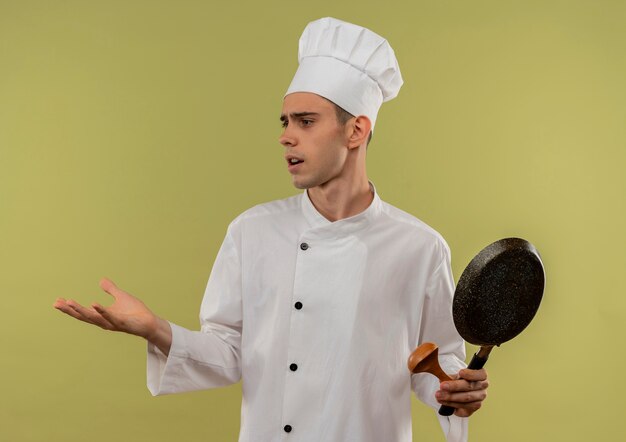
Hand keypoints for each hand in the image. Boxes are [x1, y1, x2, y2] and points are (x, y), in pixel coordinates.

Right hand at [53, 278, 171, 353]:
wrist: (149, 322)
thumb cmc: (135, 312)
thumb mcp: (121, 296)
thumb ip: (111, 289)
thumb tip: (101, 280)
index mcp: (102, 316)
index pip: (82, 312)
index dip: (70, 308)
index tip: (57, 301)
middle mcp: (104, 321)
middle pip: (83, 316)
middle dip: (69, 310)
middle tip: (56, 303)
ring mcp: (112, 323)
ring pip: (93, 317)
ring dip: (81, 310)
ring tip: (69, 302)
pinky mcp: (122, 322)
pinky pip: (110, 316)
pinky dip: (102, 311)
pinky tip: (94, 303)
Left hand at [435, 368, 488, 416]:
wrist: (460, 391)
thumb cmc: (459, 380)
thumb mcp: (456, 375)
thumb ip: (451, 376)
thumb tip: (443, 380)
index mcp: (482, 376)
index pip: (481, 374)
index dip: (471, 374)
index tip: (460, 372)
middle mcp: (483, 388)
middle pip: (470, 387)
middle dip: (454, 387)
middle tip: (442, 386)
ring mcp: (479, 400)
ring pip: (466, 399)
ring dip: (451, 398)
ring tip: (439, 396)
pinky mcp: (473, 409)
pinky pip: (464, 409)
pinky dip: (452, 405)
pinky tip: (444, 403)